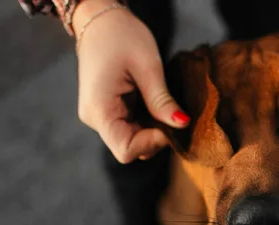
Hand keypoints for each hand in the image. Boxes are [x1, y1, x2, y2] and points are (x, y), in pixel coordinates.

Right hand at [73, 0, 189, 162]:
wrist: (101, 19)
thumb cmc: (121, 36)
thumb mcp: (148, 66)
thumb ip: (162, 100)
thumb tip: (182, 124)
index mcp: (99, 110)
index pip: (126, 150)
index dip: (153, 142)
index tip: (171, 121)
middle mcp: (95, 119)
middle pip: (130, 147)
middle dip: (156, 136)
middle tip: (172, 110)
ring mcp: (100, 116)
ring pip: (132, 139)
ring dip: (152, 128)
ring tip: (162, 102)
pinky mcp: (107, 112)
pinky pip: (130, 127)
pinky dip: (147, 121)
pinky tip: (153, 102)